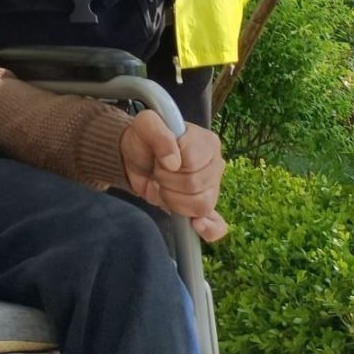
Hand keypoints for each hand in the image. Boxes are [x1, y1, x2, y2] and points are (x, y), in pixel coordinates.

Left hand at [120, 111, 227, 242]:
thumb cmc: (144, 139)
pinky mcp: (204, 207)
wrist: (136, 158)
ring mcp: (212, 188)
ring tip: (165, 185)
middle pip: (194, 184)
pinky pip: (216, 225)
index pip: (192, 162)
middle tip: (158, 170)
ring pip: (199, 204)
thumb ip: (158, 135)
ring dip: (173, 198)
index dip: (168, 163)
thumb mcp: (145, 125)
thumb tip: (173, 162)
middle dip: (167, 180)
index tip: (159, 156)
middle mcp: (215, 164)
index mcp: (207, 142)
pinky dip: (209, 229)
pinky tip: (197, 225)